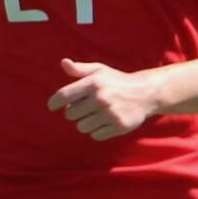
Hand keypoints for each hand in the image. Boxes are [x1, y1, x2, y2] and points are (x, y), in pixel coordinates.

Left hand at [48, 59, 164, 140]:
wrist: (145, 93)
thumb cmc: (116, 81)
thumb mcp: (99, 71)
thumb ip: (80, 69)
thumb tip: (63, 62)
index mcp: (94, 83)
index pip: (63, 95)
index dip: (54, 102)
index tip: (52, 106)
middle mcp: (101, 98)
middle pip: (70, 114)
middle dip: (74, 111)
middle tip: (85, 107)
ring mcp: (110, 113)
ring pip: (82, 127)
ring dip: (85, 122)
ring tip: (96, 114)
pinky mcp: (118, 126)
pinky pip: (95, 135)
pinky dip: (98, 131)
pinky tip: (106, 122)